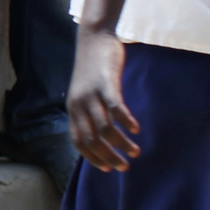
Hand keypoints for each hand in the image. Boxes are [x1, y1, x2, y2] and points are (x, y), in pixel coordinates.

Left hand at [66, 29, 140, 172]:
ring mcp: (91, 94)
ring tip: (135, 152)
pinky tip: (136, 130)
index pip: (79, 142)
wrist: (93, 39)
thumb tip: (100, 135)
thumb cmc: (93, 69)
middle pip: (92, 140)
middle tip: (125, 167)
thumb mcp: (86, 93)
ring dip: (121, 144)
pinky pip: (115, 108)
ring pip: (105, 128)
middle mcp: (78, 104)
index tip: (107, 169)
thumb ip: (90, 112)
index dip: (93, 158)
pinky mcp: (105, 84)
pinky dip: (126, 122)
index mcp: (73, 109)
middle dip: (109, 157)